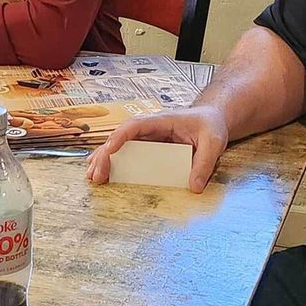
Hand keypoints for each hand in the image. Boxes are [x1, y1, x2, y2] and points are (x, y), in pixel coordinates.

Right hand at [87, 106, 226, 191]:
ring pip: (119, 145)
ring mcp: (148, 136)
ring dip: (104, 159)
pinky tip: (102, 173)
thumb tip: (194, 187)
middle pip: (120, 137)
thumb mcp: (214, 142)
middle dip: (105, 154)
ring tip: (92, 177)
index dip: (120, 137)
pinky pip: (127, 152)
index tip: (108, 150)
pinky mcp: (149, 146)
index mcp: (162, 120)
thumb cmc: (211, 125)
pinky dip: (113, 162)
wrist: (212, 119)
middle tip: (96, 175)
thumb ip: (204, 162)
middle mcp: (150, 127)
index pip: (135, 125)